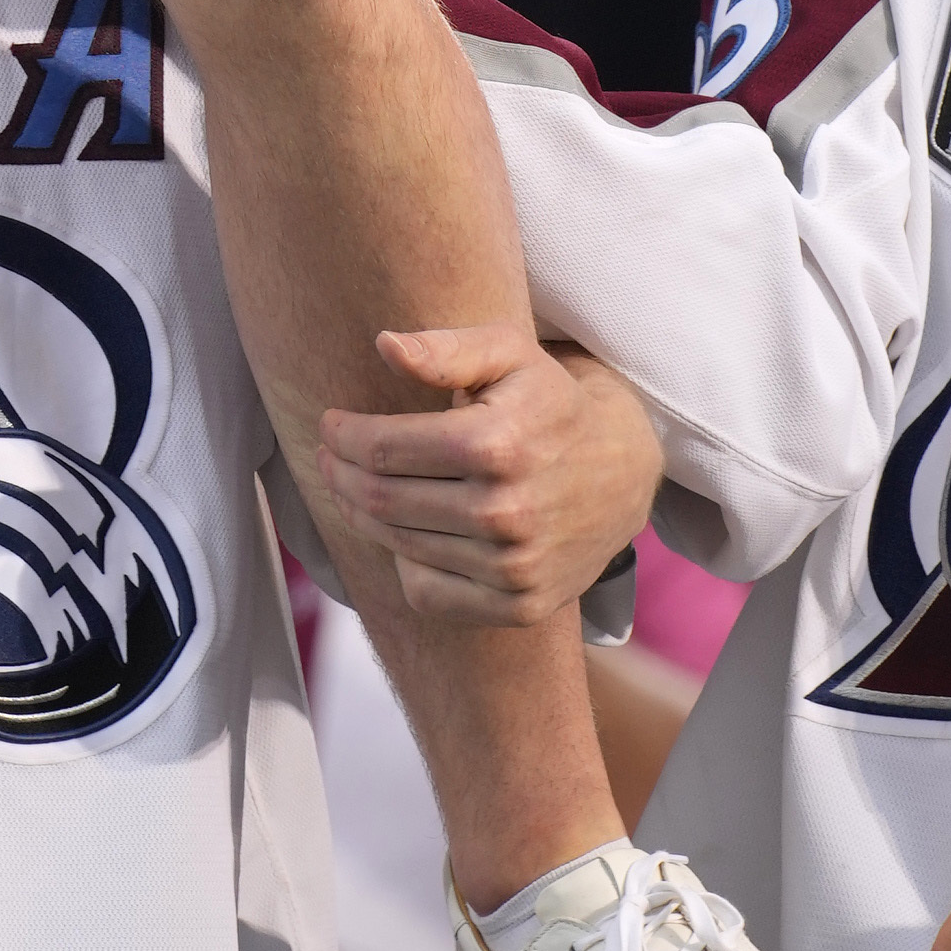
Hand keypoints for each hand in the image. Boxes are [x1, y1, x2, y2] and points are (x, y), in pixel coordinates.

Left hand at [319, 325, 665, 626]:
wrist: (622, 471)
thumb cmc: (549, 400)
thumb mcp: (508, 353)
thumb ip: (445, 349)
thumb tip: (384, 345)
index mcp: (498, 445)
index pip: (382, 449)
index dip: (342, 436)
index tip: (329, 424)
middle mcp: (508, 513)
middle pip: (383, 500)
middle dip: (341, 474)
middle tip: (329, 458)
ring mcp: (516, 567)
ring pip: (399, 546)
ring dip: (362, 516)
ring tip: (354, 489)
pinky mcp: (522, 605)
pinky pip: (428, 595)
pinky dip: (405, 565)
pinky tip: (406, 534)